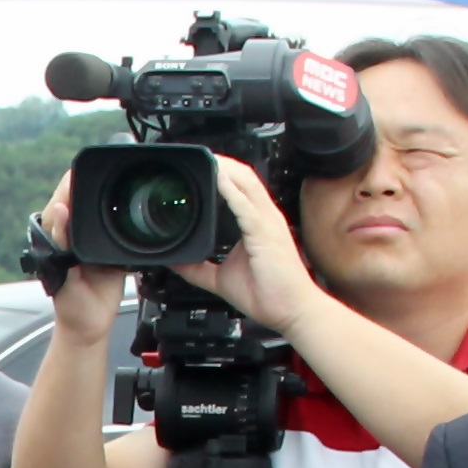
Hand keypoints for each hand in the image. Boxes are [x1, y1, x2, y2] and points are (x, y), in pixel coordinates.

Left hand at [34, 165, 127, 330]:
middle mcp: (75, 233)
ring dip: (111, 195)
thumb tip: (59, 209)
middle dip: (94, 182)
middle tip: (110, 169)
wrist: (90, 326)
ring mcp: (94, 239)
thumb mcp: (62, 275)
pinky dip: (125, 215)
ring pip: (102, 209)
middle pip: (83, 197)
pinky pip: (118, 226)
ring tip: (123, 179)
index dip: (71, 182)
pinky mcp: (113, 248)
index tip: (83, 169)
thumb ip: (60, 244)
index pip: (62, 198)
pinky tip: (132, 206)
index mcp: (57, 235)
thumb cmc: (70, 304)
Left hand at [170, 155, 312, 329]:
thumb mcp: (220, 278)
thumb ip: (197, 269)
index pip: (241, 189)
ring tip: (208, 159)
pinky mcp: (266, 234)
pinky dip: (232, 191)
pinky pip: (247, 207)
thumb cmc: (267, 293)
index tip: (204, 167)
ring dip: (227, 170)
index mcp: (257, 224)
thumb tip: (176, 262)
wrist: (291, 311)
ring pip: (247, 185)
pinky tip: (219, 181)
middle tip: (201, 156)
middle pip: (245, 178)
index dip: (224, 174)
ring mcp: (267, 223)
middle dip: (223, 164)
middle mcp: (264, 218)